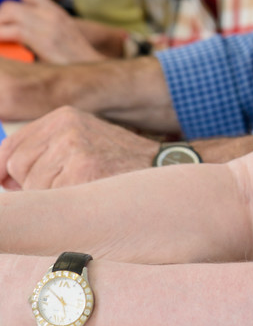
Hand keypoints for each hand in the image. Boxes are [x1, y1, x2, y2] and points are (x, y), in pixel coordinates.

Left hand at [0, 0, 103, 63]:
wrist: (92, 71)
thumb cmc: (69, 60)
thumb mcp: (54, 39)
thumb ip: (33, 28)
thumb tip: (6, 24)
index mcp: (53, 11)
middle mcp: (50, 13)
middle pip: (9, 5)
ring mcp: (47, 25)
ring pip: (7, 13)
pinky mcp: (43, 39)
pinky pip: (10, 30)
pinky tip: (0, 44)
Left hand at [0, 106, 158, 188]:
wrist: (164, 173)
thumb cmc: (120, 165)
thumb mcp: (82, 144)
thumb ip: (44, 155)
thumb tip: (3, 180)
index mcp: (64, 117)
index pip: (11, 147)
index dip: (3, 172)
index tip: (5, 185)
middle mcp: (66, 127)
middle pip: (17, 166)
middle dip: (31, 186)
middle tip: (68, 188)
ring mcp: (74, 148)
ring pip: (31, 187)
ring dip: (52, 199)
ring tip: (85, 192)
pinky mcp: (83, 172)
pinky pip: (51, 201)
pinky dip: (66, 209)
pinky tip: (90, 199)